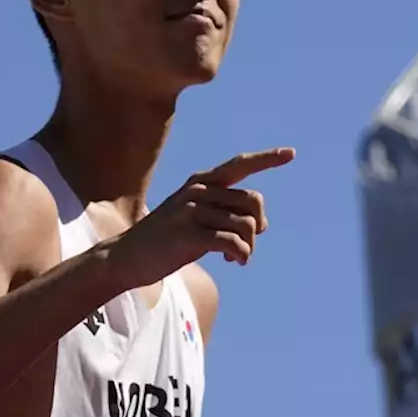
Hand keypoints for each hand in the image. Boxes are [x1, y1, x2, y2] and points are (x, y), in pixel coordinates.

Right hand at [106, 148, 294, 289]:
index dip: (266, 159)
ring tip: (238, 258)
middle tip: (247, 244)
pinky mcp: (189, 234)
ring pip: (246, 224)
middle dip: (257, 225)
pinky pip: (232, 242)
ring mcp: (192, 211)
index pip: (240, 164)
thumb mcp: (197, 221)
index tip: (291, 153)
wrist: (126, 257)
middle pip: (252, 200)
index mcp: (201, 182)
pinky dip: (241, 255)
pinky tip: (235, 262)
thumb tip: (264, 224)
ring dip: (249, 246)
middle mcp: (198, 190)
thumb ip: (227, 215)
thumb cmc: (166, 241)